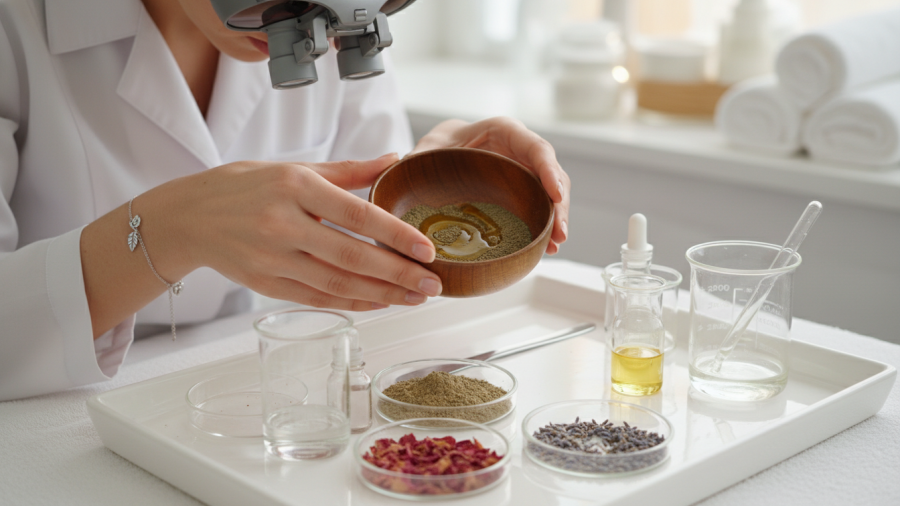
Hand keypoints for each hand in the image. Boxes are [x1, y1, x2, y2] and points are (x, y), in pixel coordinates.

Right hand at [164, 153, 442, 310]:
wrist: (188, 216)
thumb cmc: (245, 186)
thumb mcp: (295, 167)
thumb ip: (348, 170)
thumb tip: (394, 160)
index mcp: (294, 185)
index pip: (355, 214)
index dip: (394, 234)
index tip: (427, 249)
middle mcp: (282, 223)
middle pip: (350, 257)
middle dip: (398, 274)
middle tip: (434, 284)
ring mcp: (272, 258)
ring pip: (336, 284)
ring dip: (382, 294)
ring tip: (415, 297)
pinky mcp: (265, 284)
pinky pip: (317, 298)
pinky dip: (352, 303)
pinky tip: (381, 303)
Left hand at [411, 118, 569, 253]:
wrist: (441, 153)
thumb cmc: (438, 146)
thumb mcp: (427, 149)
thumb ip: (418, 158)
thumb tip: (400, 170)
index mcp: (504, 132)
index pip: (536, 148)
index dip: (548, 171)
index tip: (555, 194)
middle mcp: (521, 151)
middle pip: (551, 175)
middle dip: (558, 205)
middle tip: (558, 234)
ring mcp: (525, 172)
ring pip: (550, 194)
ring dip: (555, 221)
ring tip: (553, 246)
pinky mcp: (523, 193)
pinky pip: (540, 208)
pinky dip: (544, 227)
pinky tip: (544, 248)